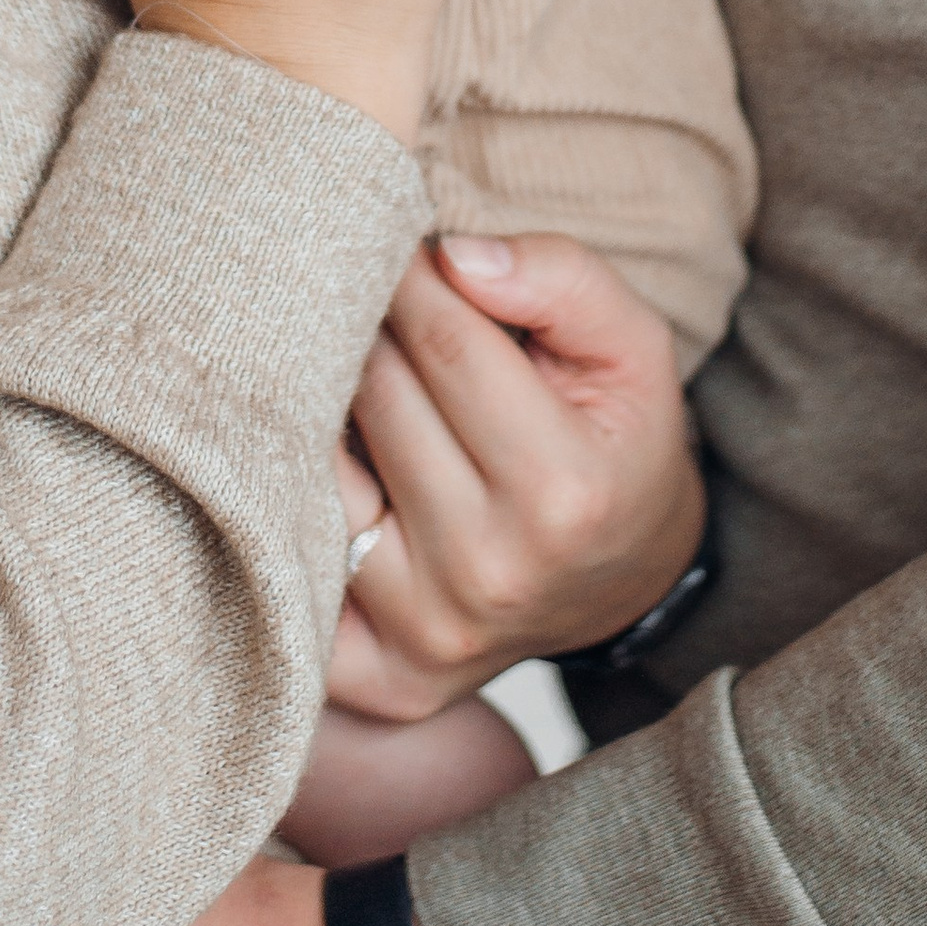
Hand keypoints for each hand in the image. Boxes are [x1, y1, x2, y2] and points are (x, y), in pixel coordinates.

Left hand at [330, 230, 701, 718]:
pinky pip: (300, 569)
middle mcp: (489, 574)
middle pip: (375, 399)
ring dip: (323, 409)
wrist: (624, 581)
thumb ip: (560, 279)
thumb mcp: (632, 345)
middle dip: (370, 331)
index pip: (442, 343)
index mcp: (562, 492)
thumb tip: (452, 256)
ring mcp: (427, 633)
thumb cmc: (618, 441)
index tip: (400, 248)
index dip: (412, 276)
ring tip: (348, 376)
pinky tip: (322, 467)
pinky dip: (294, 510)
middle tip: (372, 302)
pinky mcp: (380, 677)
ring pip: (322, 473)